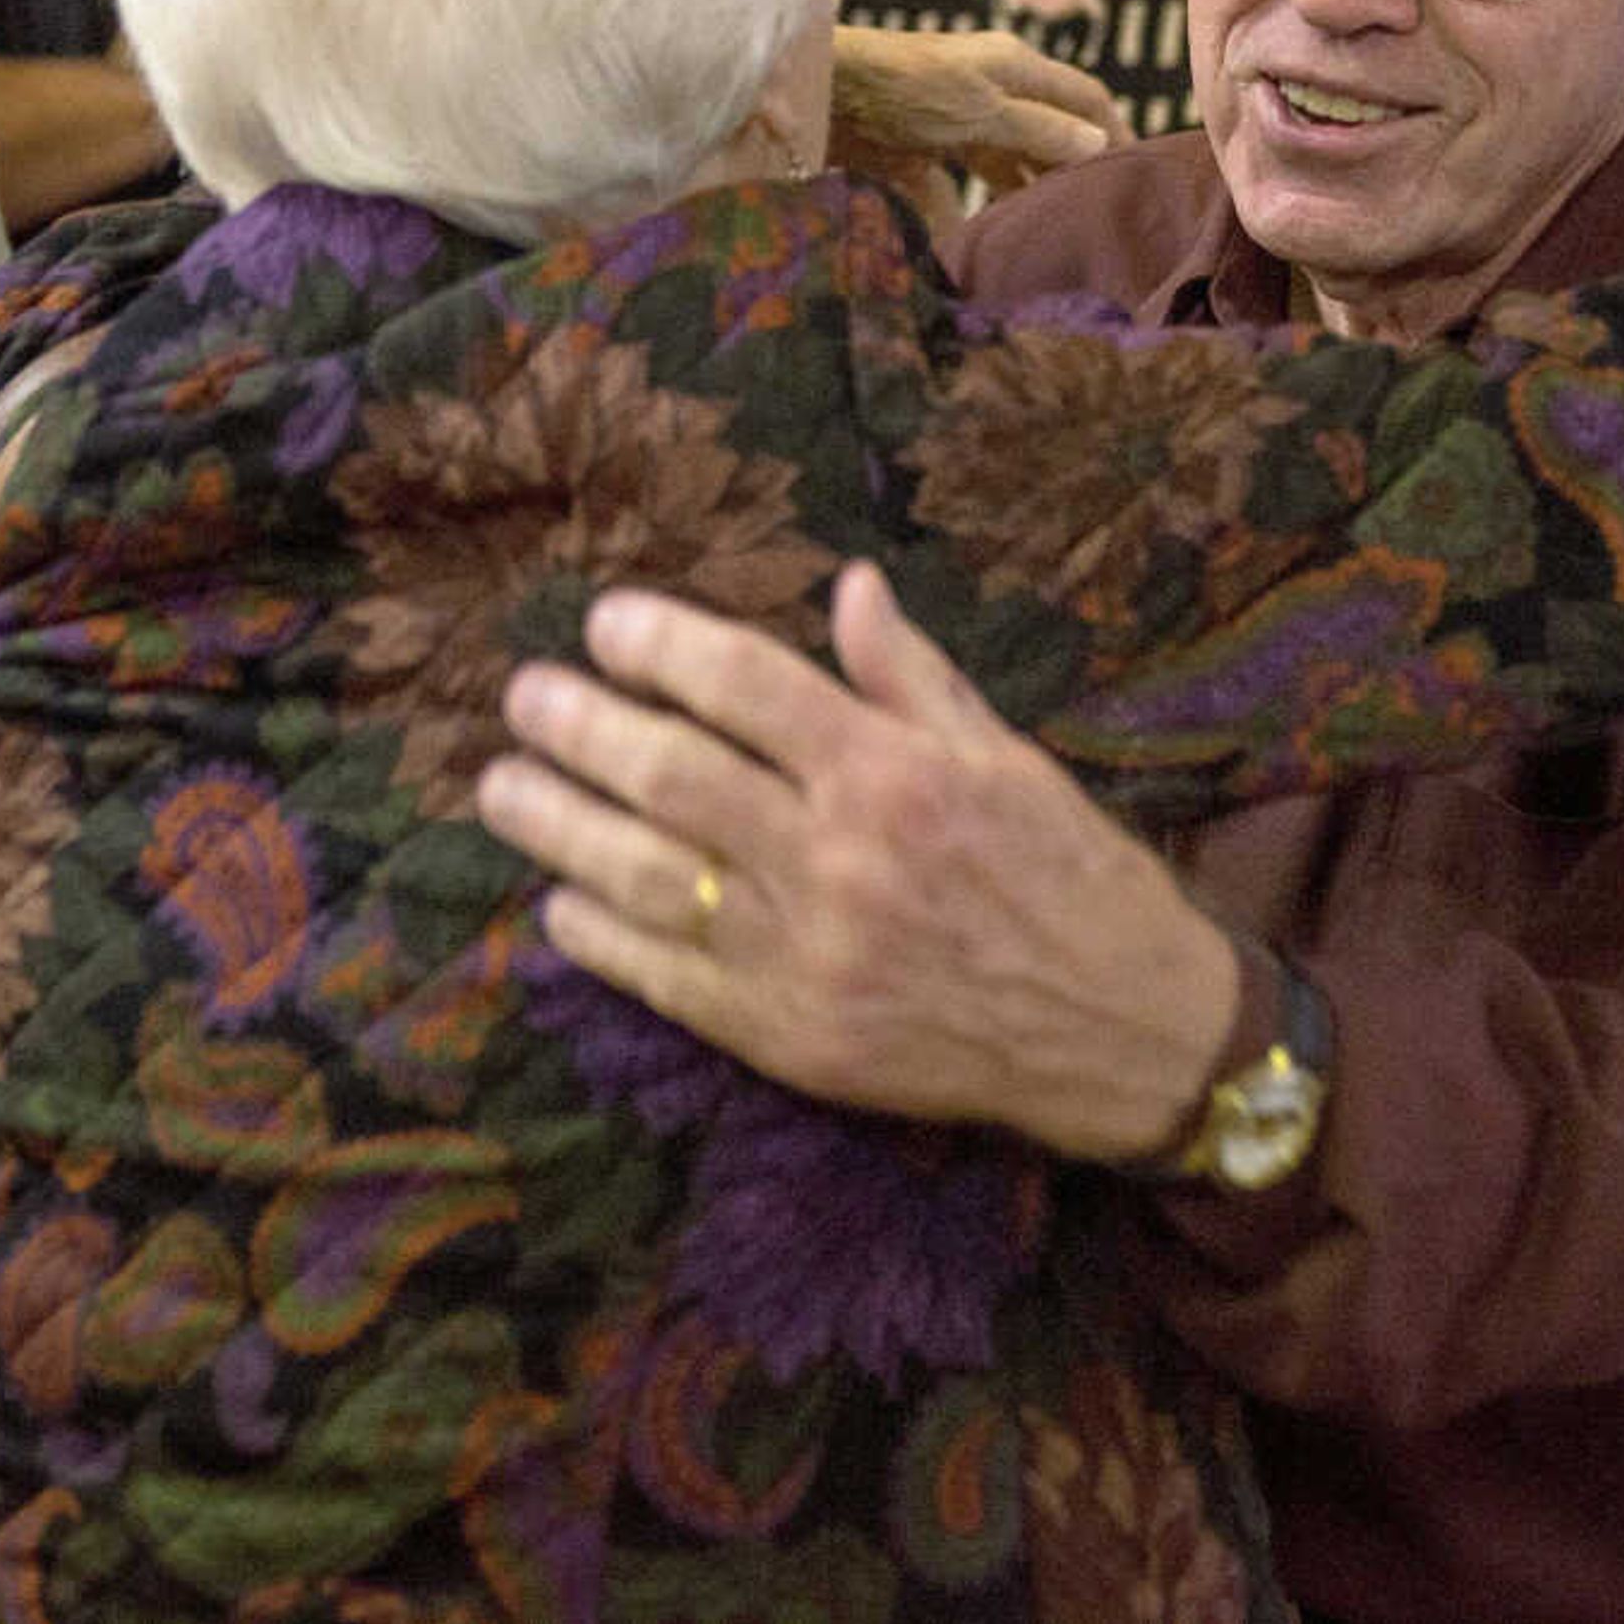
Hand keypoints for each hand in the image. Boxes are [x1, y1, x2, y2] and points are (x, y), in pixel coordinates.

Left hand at [477, 561, 1237, 1161]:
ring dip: (562, 828)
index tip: (603, 623)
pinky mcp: (794, 1038)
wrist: (1121, 1030)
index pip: (746, 685)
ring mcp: (810, 955)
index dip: (661, 646)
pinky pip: (673, 980)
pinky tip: (557, 902)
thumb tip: (848, 586)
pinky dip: (605, 939)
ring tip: (502, 787)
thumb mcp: (1004, 756)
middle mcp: (841, 859)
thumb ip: (911, 676)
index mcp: (894, 772)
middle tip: (524, 696)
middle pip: (674, 777)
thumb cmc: (1068, 875)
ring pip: (652, 878)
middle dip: (583, 728)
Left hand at [828, 27, 1128, 212]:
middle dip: (1073, 168)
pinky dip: (977, 205)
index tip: (1137, 176)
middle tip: (1098, 214)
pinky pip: (962, 178)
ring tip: (1053, 230)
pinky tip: (987, 235)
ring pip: (1008, 157)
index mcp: (1015, 66)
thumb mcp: (982, 110)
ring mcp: (955, 115)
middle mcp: (990, 87)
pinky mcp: (921, 143)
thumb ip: (1038, 131)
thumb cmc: (906, 89)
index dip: (1114, 132)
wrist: (823, 88)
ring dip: (1028, 189)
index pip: (1085, 97)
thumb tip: (1098, 147)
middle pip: (1049, 130)